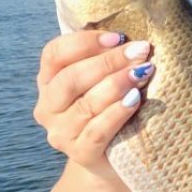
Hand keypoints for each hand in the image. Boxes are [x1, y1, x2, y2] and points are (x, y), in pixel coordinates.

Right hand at [34, 30, 153, 178]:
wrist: (113, 157)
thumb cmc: (111, 104)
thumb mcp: (103, 78)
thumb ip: (106, 55)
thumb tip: (132, 34)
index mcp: (48, 80)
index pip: (54, 53)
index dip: (85, 42)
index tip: (119, 36)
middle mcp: (48, 106)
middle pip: (70, 79)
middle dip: (108, 62)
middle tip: (140, 51)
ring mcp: (61, 133)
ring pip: (85, 104)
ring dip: (116, 84)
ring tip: (143, 72)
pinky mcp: (80, 154)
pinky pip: (97, 131)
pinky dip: (117, 113)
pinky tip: (134, 99)